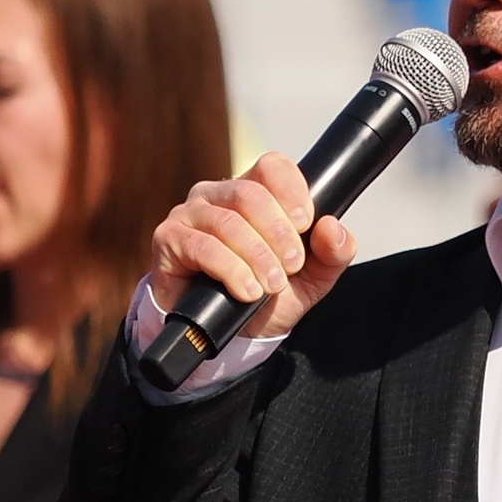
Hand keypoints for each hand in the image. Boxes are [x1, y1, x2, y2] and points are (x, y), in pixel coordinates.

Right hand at [145, 152, 355, 346]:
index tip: (305, 224)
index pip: (272, 167)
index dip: (292, 191)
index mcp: (254, 191)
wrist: (233, 334)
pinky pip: (202, 246)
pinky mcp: (169, 239)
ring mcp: (190, 214)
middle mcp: (218, 195)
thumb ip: (332, 253)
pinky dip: (230, 270)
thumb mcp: (312, 277)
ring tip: (271, 285)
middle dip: (278, 233)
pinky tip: (246, 290)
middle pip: (250, 194)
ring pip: (227, 222)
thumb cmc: (268, 295)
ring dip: (256, 256)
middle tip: (292, 265)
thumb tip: (331, 228)